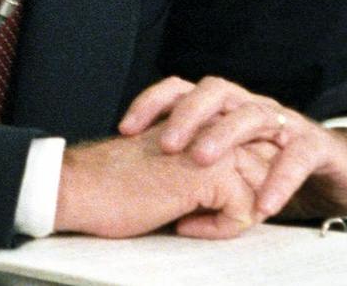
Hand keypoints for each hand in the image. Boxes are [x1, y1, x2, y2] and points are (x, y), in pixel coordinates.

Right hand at [55, 126, 275, 238]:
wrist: (82, 187)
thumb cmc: (113, 182)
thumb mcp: (167, 165)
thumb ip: (197, 162)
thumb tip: (230, 187)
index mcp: (199, 117)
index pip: (250, 144)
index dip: (244, 177)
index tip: (212, 203)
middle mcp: (210, 124)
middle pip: (263, 162)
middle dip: (250, 196)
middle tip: (208, 216)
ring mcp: (213, 145)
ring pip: (260, 186)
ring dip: (237, 213)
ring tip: (196, 222)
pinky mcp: (210, 172)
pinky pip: (245, 209)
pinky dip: (221, 229)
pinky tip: (185, 226)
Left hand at [118, 76, 346, 218]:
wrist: (337, 169)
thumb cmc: (269, 164)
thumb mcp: (225, 165)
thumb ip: (190, 170)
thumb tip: (145, 192)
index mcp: (224, 106)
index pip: (182, 89)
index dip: (152, 102)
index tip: (125, 128)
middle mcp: (250, 105)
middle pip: (215, 91)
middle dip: (187, 114)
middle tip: (166, 144)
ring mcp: (283, 122)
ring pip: (252, 113)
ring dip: (224, 135)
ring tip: (201, 160)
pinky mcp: (315, 146)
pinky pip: (297, 155)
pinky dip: (279, 178)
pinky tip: (263, 203)